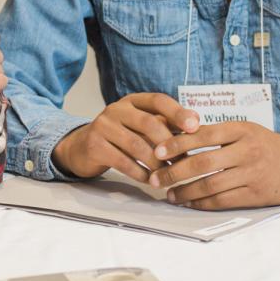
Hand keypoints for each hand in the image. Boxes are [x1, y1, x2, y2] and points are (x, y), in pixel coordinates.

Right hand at [52, 93, 199, 180]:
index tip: (195, 126)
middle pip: (148, 123)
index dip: (177, 112)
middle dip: (169, 144)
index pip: (157, 100)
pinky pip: (122, 161)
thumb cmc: (120, 136)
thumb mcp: (140, 124)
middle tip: (184, 162)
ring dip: (156, 163)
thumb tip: (196, 123)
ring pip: (136, 145)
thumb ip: (164, 123)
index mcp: (132, 101)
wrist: (83, 147)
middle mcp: (116, 109)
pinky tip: (149, 180)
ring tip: (169, 176)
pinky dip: (140, 173)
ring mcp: (103, 126)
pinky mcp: (95, 145)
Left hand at [148, 121, 279, 209]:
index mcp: (239, 130)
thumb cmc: (263, 143)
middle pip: (203, 162)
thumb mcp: (242, 128)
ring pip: (211, 185)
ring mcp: (251, 174)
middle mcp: (245, 151)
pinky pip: (223, 201)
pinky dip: (203, 203)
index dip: (177, 143)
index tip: (157, 151)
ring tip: (169, 194)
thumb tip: (176, 134)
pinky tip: (189, 203)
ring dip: (186, 192)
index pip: (201, 135)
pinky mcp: (256, 195)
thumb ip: (214, 132)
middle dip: (174, 172)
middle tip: (156, 178)